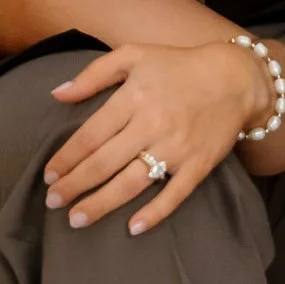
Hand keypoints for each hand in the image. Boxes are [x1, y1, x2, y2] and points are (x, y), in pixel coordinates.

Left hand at [41, 41, 269, 234]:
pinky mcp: (199, 164)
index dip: (66, 158)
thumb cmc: (177, 66)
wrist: (235, 78)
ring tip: (77, 219)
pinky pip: (175, 194)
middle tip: (53, 202)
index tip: (49, 175)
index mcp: (133, 97)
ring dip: (101, 204)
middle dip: (74, 185)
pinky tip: (133, 228)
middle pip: (104, 163)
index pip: (90, 135)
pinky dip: (155, 213)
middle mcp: (153, 124)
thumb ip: (93, 74)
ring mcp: (177, 147)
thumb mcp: (133, 55)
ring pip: (132, 182)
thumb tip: (57, 94)